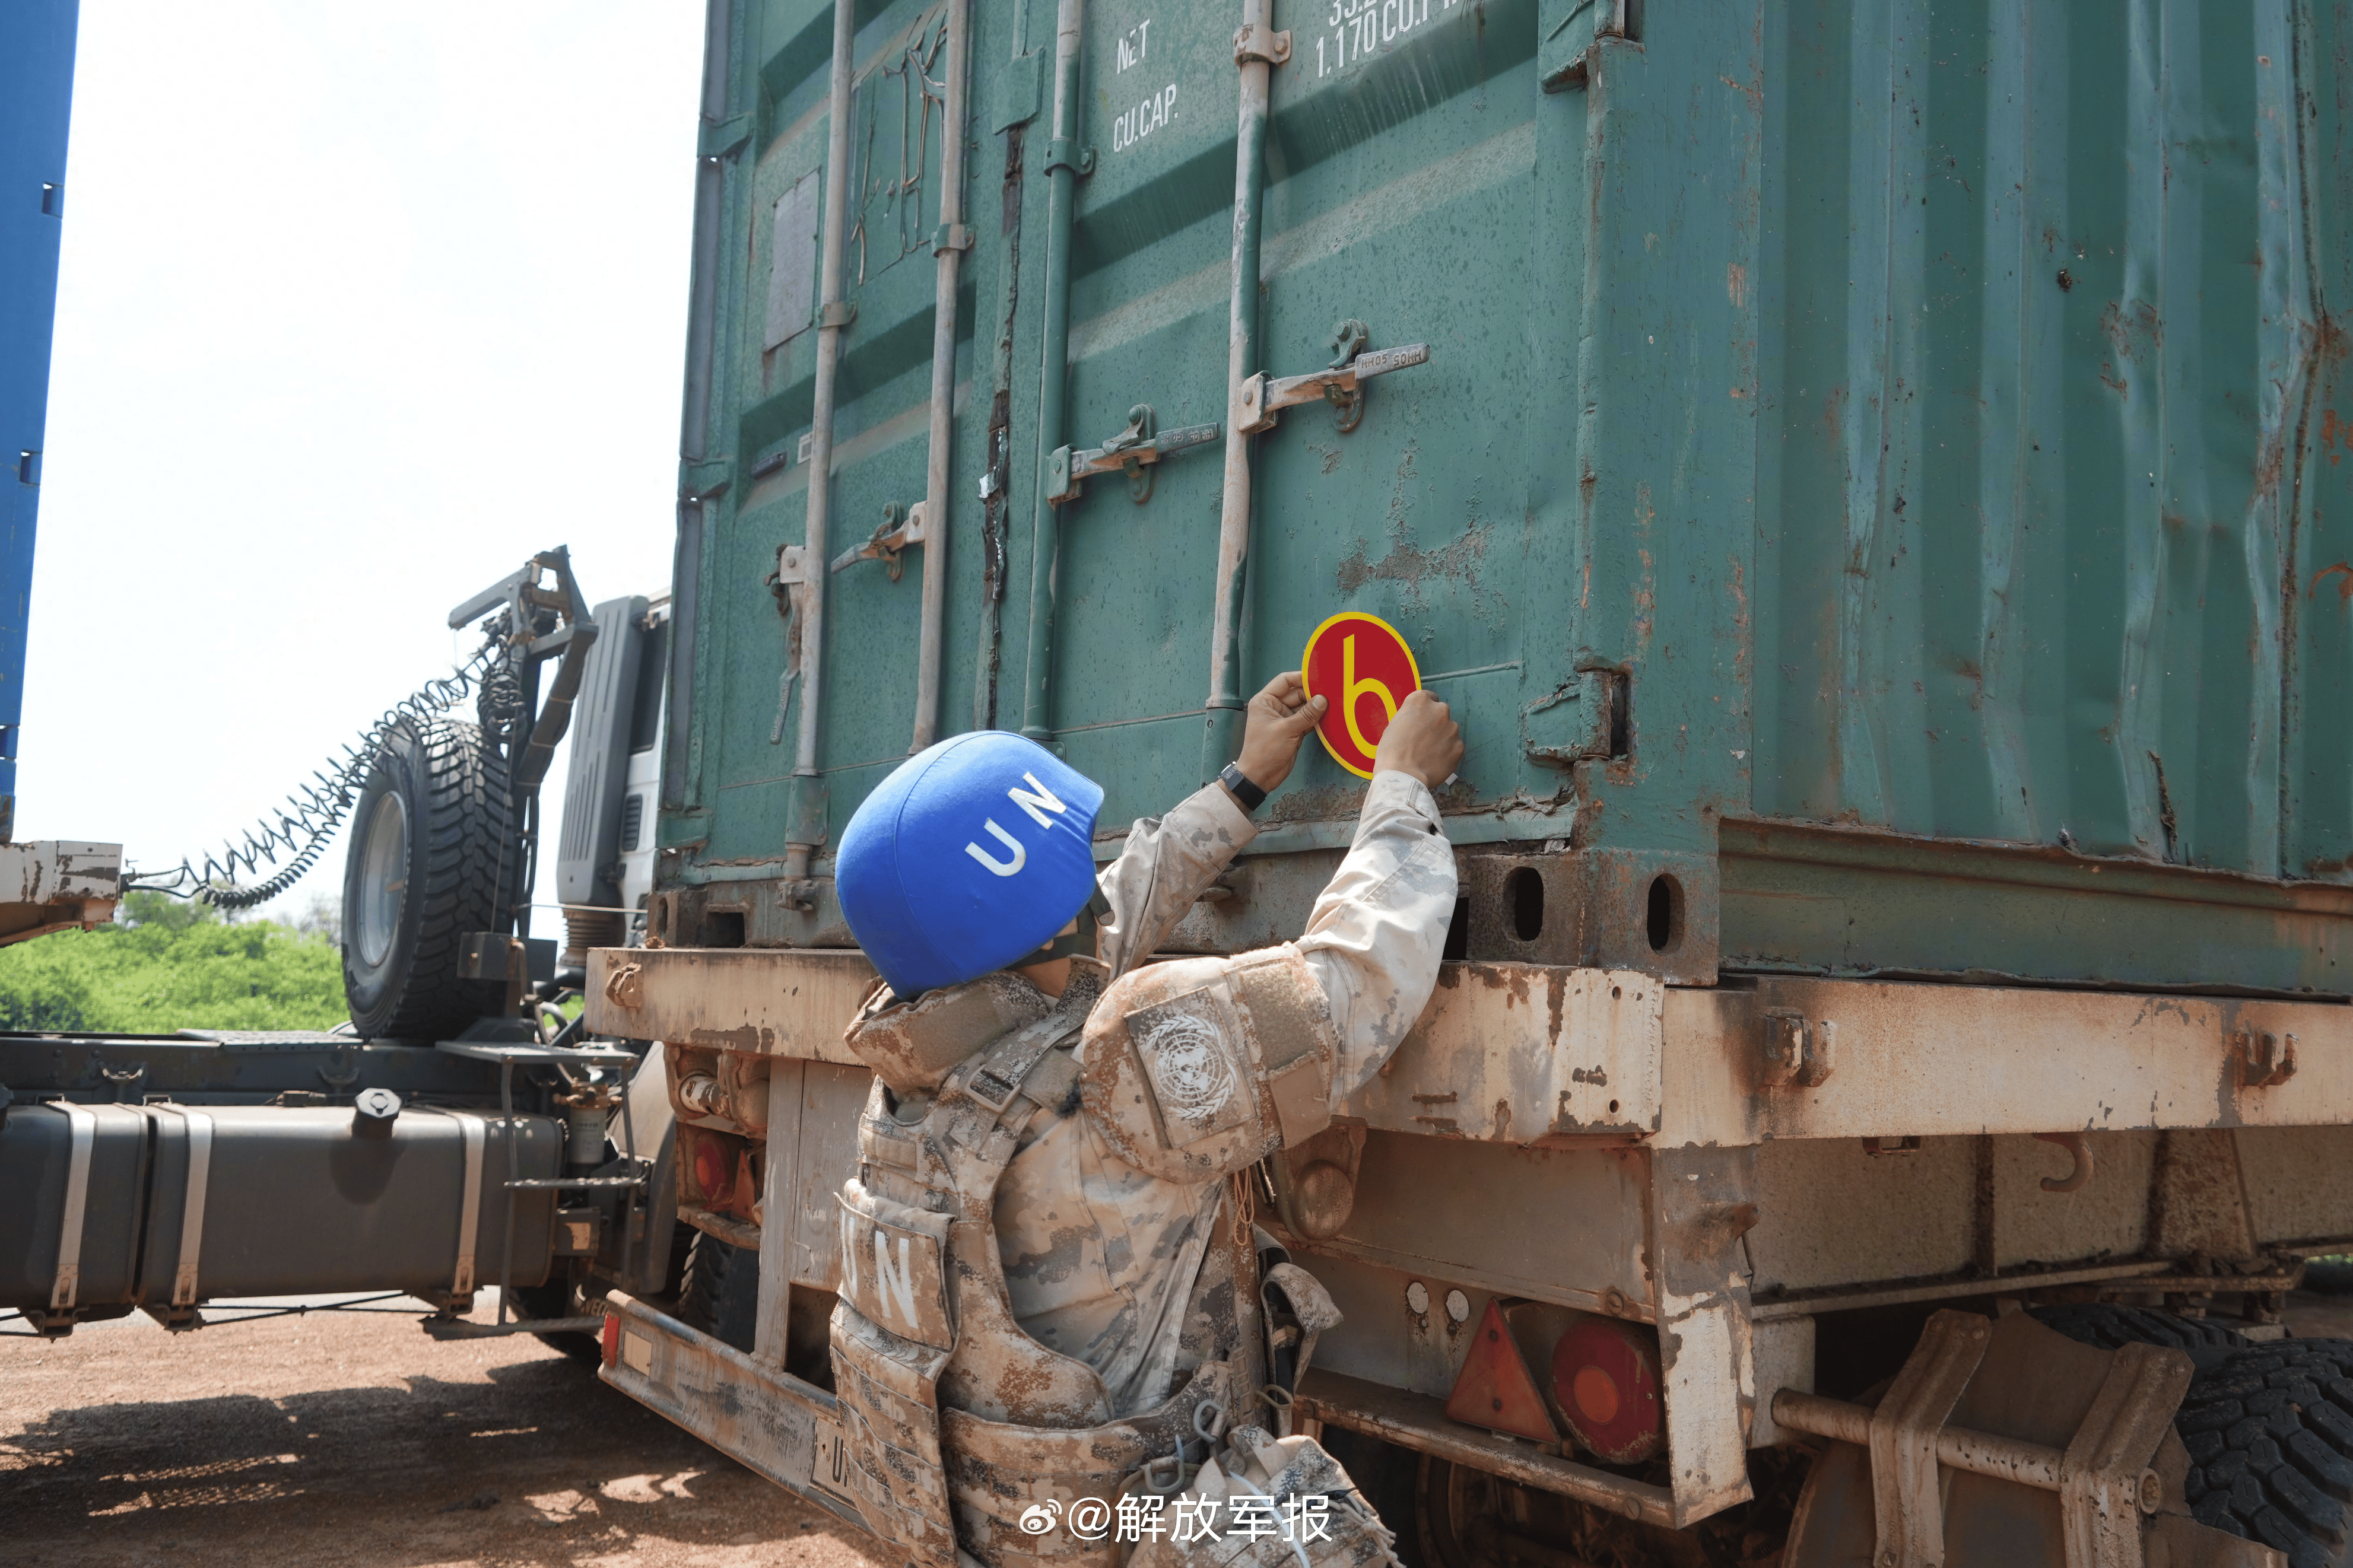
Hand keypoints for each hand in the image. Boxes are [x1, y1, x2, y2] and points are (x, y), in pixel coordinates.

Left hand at [1233, 671, 1327, 794]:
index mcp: (1265, 701)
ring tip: (1335, 702)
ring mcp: (1285, 719)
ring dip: (1317, 707)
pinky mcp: (1293, 731)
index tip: (1319, 677)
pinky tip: (1330, 716)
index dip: (1301, 677)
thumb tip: (1323, 699)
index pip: (1284, 681)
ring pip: (1304, 708)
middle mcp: (1274, 707)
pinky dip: (1317, 719)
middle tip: (1333, 691)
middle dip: (1313, 693)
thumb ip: (1306, 715)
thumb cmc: (1265, 751)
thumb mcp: (1286, 730)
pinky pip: (1307, 720)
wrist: (1260, 777)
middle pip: (1297, 694)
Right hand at [1373, 690, 1460, 788]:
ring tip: (1427, 753)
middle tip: (1422, 739)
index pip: (1429, 697)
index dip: (1424, 710)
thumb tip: (1417, 722)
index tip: (1421, 719)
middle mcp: (1440, 709)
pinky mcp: (1459, 746)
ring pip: (1449, 730)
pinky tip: (1434, 761)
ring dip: (1442, 738)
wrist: (1402, 775)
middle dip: (1434, 723)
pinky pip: (1454, 747)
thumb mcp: (1394, 724)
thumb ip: (1410, 717)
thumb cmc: (1392, 751)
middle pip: (1440, 713)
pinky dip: (1447, 752)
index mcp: (1420, 700)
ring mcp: (1452, 728)